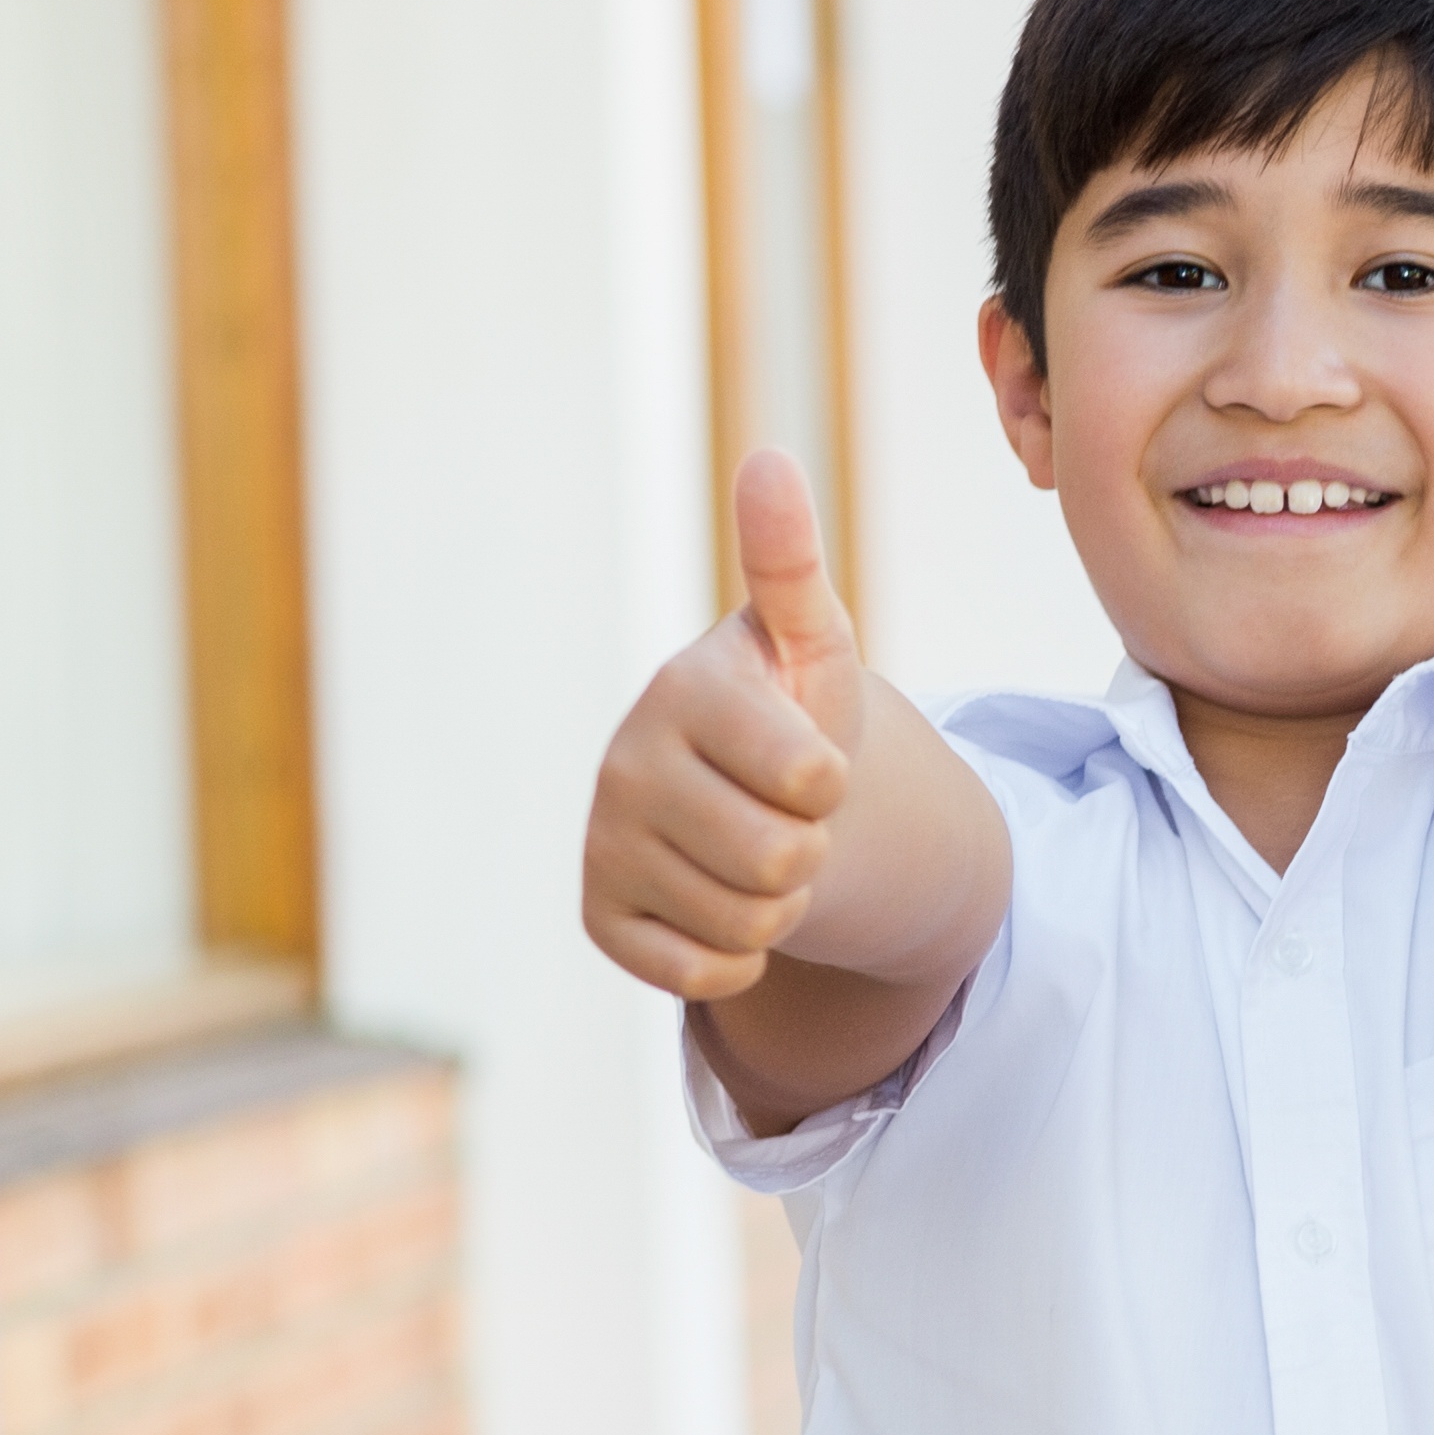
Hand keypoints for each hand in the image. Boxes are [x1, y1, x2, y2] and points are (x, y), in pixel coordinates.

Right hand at [583, 449, 863, 1001]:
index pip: (813, 779)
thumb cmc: (791, 709)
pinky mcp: (598, 915)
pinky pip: (701, 975)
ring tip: (752, 849)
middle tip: (784, 815)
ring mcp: (605, 841)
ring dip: (778, 904)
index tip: (809, 757)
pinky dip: (734, 957)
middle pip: (781, 861)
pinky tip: (716, 903)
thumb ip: (792, 561)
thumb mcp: (812, 642)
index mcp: (686, 693)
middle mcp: (626, 763)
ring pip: (749, 924)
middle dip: (810, 851)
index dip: (835, 782)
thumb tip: (768, 458)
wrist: (746, 795)